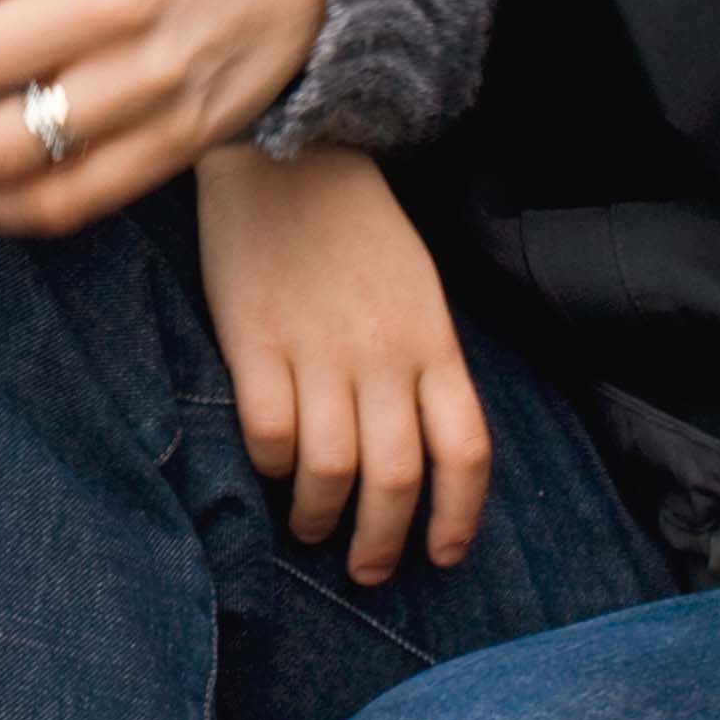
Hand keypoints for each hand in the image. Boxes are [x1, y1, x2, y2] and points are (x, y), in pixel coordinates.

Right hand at [197, 144, 491, 584]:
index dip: (458, 517)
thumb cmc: (354, 225)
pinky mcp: (254, 339)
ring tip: (311, 527)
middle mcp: (383, 354)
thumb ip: (420, 362)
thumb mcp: (415, 289)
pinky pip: (267, 432)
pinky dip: (268, 466)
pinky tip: (268, 471)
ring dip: (321, 517)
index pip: (465, 452)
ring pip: (332, 468)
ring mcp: (318, 348)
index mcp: (432, 341)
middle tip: (367, 569)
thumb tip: (415, 447)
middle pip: (397, 478)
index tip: (442, 554)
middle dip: (383, 542)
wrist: (286, 149)